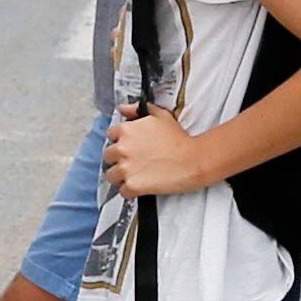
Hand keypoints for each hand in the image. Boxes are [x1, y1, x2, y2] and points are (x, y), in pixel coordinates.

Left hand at [102, 107, 218, 199]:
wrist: (193, 160)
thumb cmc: (179, 139)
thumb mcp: (161, 116)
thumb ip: (137, 110)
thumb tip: (123, 108)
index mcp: (126, 130)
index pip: (110, 136)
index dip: (120, 141)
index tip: (129, 147)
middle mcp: (122, 148)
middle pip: (108, 157)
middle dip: (118, 159)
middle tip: (133, 162)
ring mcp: (125, 168)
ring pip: (111, 176)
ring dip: (122, 177)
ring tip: (137, 176)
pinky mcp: (132, 185)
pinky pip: (122, 192)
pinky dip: (130, 191)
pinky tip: (142, 186)